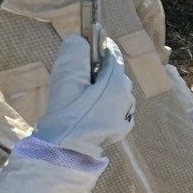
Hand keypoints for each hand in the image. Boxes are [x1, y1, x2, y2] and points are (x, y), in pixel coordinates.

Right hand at [36, 35, 135, 156]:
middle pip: (114, 73)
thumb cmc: (65, 114)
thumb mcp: (66, 79)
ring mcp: (126, 114)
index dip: (100, 46)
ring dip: (100, 87)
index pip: (113, 55)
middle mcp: (127, 97)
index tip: (88, 40)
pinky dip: (102, 103)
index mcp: (117, 84)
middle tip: (78, 72)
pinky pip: (113, 106)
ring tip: (79, 93)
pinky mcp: (121, 127)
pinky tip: (86, 109)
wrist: (65, 153)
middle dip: (98, 69)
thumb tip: (80, 39)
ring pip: (114, 90)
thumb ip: (74, 54)